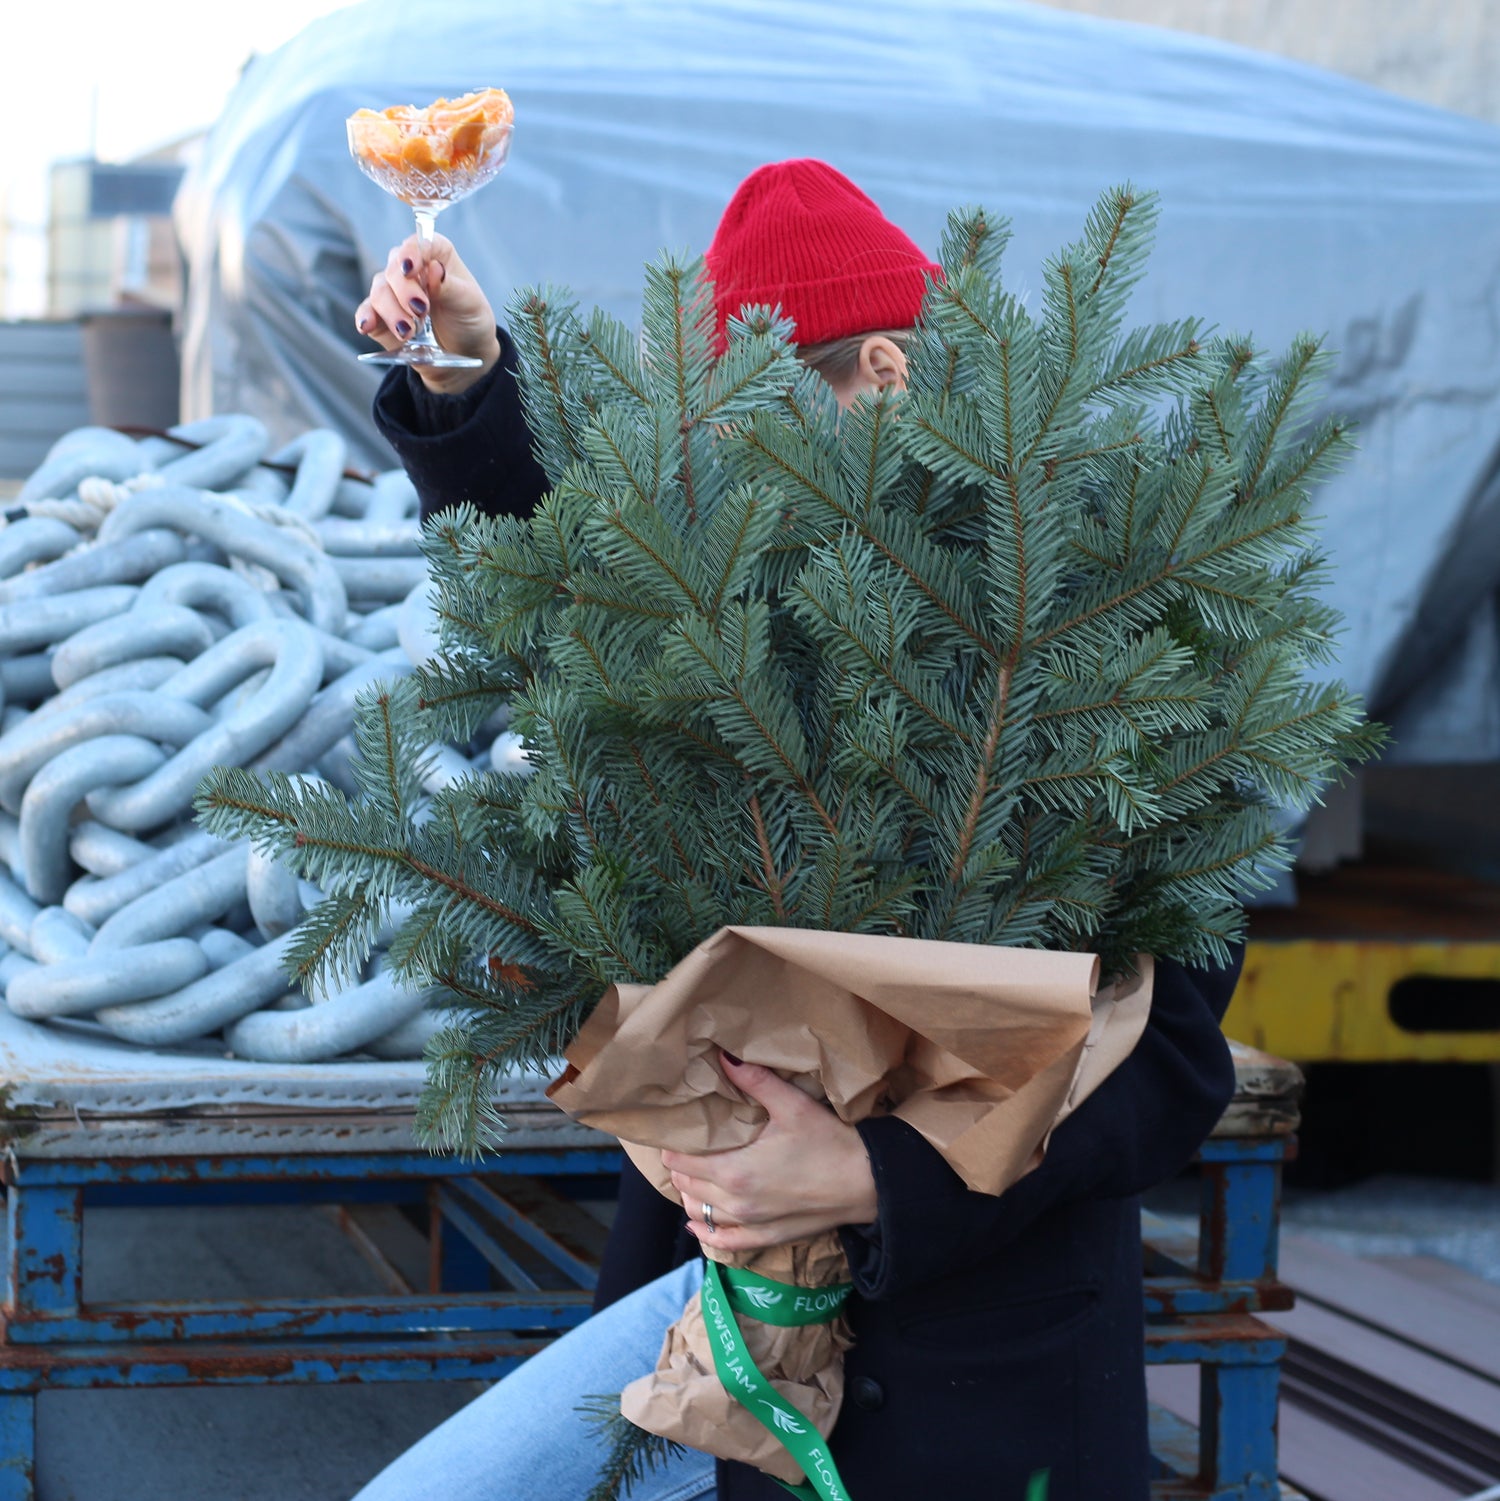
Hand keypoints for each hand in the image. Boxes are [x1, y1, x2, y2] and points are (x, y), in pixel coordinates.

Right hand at [355, 232, 499, 393]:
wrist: (464, 352)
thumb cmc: (470, 320)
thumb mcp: (469, 304)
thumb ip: (450, 287)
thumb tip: (435, 269)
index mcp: (437, 256)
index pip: (420, 243)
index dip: (412, 253)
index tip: (410, 269)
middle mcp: (412, 269)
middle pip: (395, 268)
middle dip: (404, 290)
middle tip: (420, 310)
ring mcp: (394, 291)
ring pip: (380, 291)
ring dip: (392, 311)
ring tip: (408, 331)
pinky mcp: (382, 315)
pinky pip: (367, 311)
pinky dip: (366, 318)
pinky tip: (367, 326)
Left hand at [661, 1052, 877, 1252]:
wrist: (867, 1183)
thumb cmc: (829, 1142)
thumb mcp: (792, 1105)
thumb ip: (755, 1081)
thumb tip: (723, 1056)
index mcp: (735, 1170)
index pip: (681, 1159)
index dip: (673, 1143)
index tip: (675, 1128)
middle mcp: (736, 1202)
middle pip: (686, 1184)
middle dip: (680, 1163)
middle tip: (685, 1144)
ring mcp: (750, 1224)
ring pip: (700, 1212)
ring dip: (690, 1193)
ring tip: (692, 1173)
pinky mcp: (766, 1238)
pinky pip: (724, 1241)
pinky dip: (706, 1231)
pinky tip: (697, 1222)